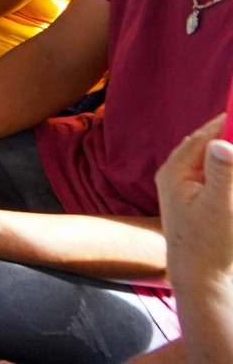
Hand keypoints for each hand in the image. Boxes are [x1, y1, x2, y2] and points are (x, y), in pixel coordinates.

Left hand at [157, 114, 232, 292]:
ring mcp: (183, 188)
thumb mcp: (220, 206)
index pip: (203, 137)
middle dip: (226, 136)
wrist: (199, 279)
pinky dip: (221, 170)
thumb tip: (223, 143)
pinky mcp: (194, 201)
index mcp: (175, 171)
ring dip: (224, 153)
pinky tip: (228, 167)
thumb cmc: (208, 244)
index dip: (225, 124)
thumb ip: (222, 173)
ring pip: (208, 160)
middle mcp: (175, 175)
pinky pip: (209, 175)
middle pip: (205, 146)